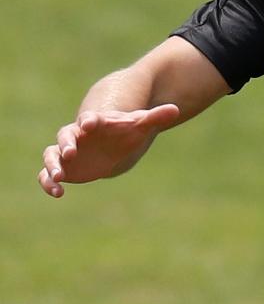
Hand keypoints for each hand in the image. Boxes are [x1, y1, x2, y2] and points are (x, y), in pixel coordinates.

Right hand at [38, 104, 179, 197]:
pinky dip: (48, 182)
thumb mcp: (141, 125)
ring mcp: (67, 151)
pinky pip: (47, 173)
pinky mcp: (63, 167)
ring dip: (52, 165)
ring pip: (51, 154)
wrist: (114, 144)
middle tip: (70, 153)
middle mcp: (76, 135)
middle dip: (66, 144)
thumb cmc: (127, 131)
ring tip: (59, 178)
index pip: (89, 118)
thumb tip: (176, 110)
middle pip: (65, 136)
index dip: (88, 120)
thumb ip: (156, 117)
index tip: (88, 124)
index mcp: (95, 121)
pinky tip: (58, 193)